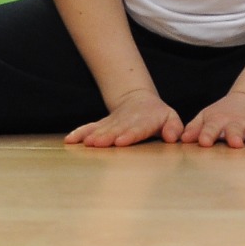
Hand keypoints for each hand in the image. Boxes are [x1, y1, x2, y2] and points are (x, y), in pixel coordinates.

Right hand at [66, 90, 183, 146]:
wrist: (138, 101)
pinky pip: (89, 128)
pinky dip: (79, 133)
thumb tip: (171, 137)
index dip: (129, 135)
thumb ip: (174, 127)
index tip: (120, 141)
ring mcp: (112, 124)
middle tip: (98, 143)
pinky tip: (70, 140)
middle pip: (116, 130)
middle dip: (107, 137)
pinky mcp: (101, 126)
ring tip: (86, 143)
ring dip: (93, 136)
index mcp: (144, 121)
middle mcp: (125, 122)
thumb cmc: (157, 115)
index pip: (137, 129)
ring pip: (101, 129)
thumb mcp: (171, 117)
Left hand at [185, 89, 244, 148]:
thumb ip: (194, 128)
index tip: (203, 142)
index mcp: (218, 121)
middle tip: (233, 143)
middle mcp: (236, 124)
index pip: (211, 128)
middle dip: (234, 136)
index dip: (207, 134)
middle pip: (234, 130)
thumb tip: (182, 139)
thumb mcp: (204, 117)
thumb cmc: (220, 116)